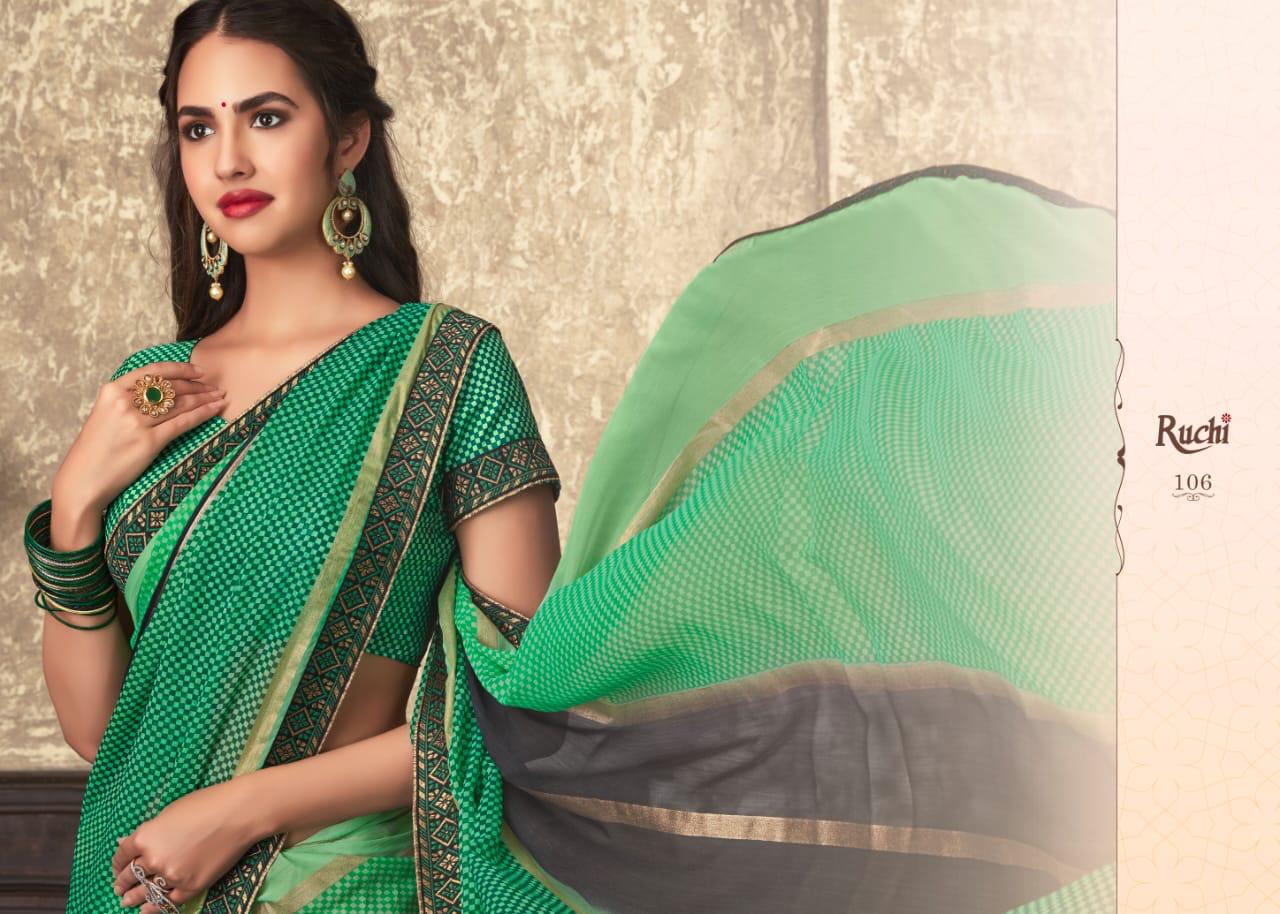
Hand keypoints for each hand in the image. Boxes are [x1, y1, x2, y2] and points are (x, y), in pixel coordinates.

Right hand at [54, 360, 224, 514]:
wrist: (83, 480)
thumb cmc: (96, 450)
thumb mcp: (105, 414)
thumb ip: (127, 400)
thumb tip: (161, 392)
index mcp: (112, 390)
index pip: (153, 372)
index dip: (180, 369)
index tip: (199, 371)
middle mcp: (124, 402)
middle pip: (170, 387)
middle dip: (197, 385)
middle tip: (215, 386)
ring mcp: (136, 422)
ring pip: (180, 404)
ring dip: (205, 398)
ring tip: (220, 396)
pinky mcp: (148, 442)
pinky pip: (183, 423)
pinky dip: (203, 414)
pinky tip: (216, 409)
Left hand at [110, 778, 260, 912]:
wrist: (239, 813)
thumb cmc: (206, 804)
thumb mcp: (170, 812)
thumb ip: (149, 831)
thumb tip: (127, 842)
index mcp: (145, 837)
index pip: (122, 855)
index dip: (117, 863)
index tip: (117, 868)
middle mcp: (153, 859)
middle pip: (131, 875)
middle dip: (122, 882)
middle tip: (119, 888)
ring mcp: (172, 875)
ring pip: (146, 892)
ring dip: (133, 898)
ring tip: (126, 901)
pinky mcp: (191, 886)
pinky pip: (167, 901)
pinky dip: (155, 907)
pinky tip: (146, 909)